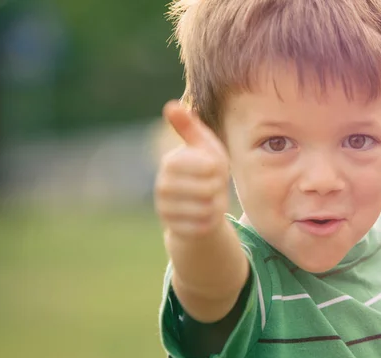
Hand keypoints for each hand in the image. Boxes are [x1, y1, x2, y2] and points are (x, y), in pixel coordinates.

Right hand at [155, 100, 229, 238]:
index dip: (217, 170)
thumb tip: (171, 105)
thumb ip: (189, 126)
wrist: (199, 204)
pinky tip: (207, 215)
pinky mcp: (174, 229)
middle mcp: (162, 186)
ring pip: (205, 210)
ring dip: (216, 205)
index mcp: (170, 163)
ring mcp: (165, 210)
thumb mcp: (203, 145)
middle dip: (218, 189)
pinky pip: (203, 227)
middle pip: (207, 190)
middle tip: (216, 186)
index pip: (204, 167)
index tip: (216, 169)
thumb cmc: (205, 169)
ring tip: (212, 200)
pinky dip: (212, 221)